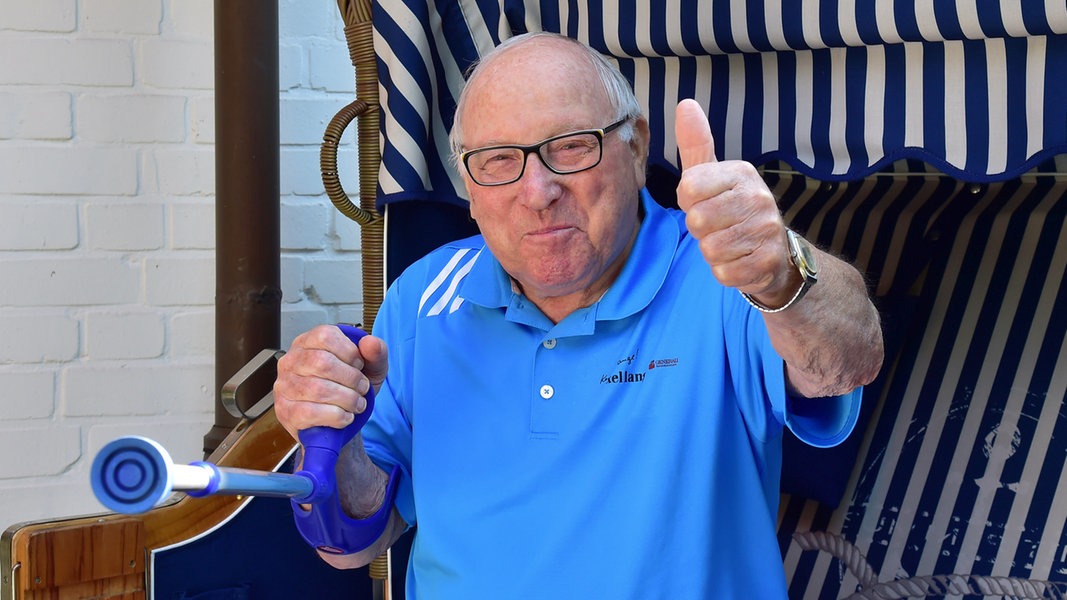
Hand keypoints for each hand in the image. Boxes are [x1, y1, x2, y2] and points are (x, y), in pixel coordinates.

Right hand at [273, 325, 388, 441]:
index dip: (350, 352)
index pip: (326, 337)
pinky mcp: (285, 411)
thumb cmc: (349, 387)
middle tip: (362, 388)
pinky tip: (345, 416)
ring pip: (318, 389)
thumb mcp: (370, 367)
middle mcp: (291, 361)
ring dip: (347, 399)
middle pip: (322, 363)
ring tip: (357, 404)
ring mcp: (284, 386)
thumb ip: (376, 352)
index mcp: (309, 342)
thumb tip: (370, 342)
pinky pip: (310, 413)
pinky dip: (336, 416)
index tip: (359, 365)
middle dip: (351, 379)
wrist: (337, 424)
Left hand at [674, 99, 800, 306]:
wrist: (775, 255)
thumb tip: (686, 103)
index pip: (688, 188)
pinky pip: (724, 273)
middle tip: (719, 227)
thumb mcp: (713, 175)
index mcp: (741, 172)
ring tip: (731, 244)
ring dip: (713, 253)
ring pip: (710, 249)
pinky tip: (740, 261)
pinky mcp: (768, 262)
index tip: (705, 202)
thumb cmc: (733, 211)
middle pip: (697, 220)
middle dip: (701, 231)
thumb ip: (696, 144)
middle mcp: (758, 197)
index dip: (688, 201)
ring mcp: (766, 230)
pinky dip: (726, 272)